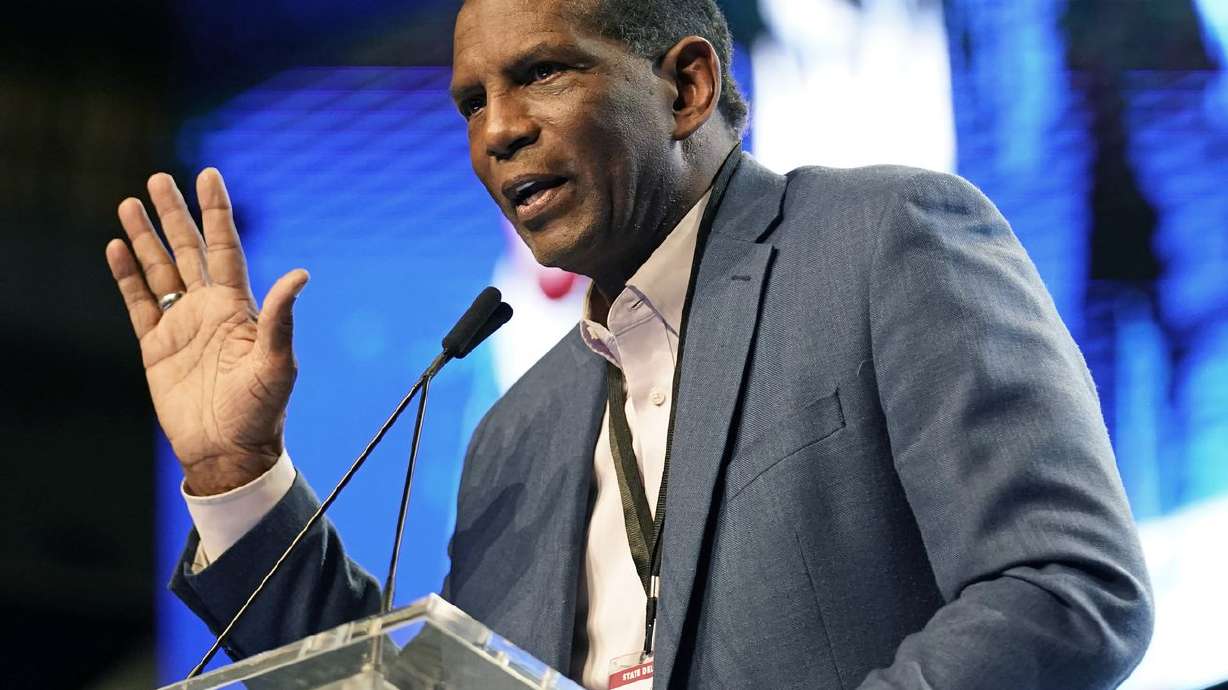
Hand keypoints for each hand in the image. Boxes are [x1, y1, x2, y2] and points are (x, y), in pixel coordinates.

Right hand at [105, 168, 308, 494]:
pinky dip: (127, 276)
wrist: (229, 452)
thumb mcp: (277, 364)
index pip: (225, 247)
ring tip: (129, 202)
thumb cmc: (262, 411)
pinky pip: (138, 304)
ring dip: (145, 239)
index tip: (210, 175)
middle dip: (174, 215)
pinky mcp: (156, 349)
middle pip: (189, 250)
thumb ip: (281, 319)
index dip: (216, 212)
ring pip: (159, 271)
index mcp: (239, 307)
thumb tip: (302, 274)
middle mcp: (209, 309)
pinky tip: (117, 248)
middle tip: (159, 178)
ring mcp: (181, 327)